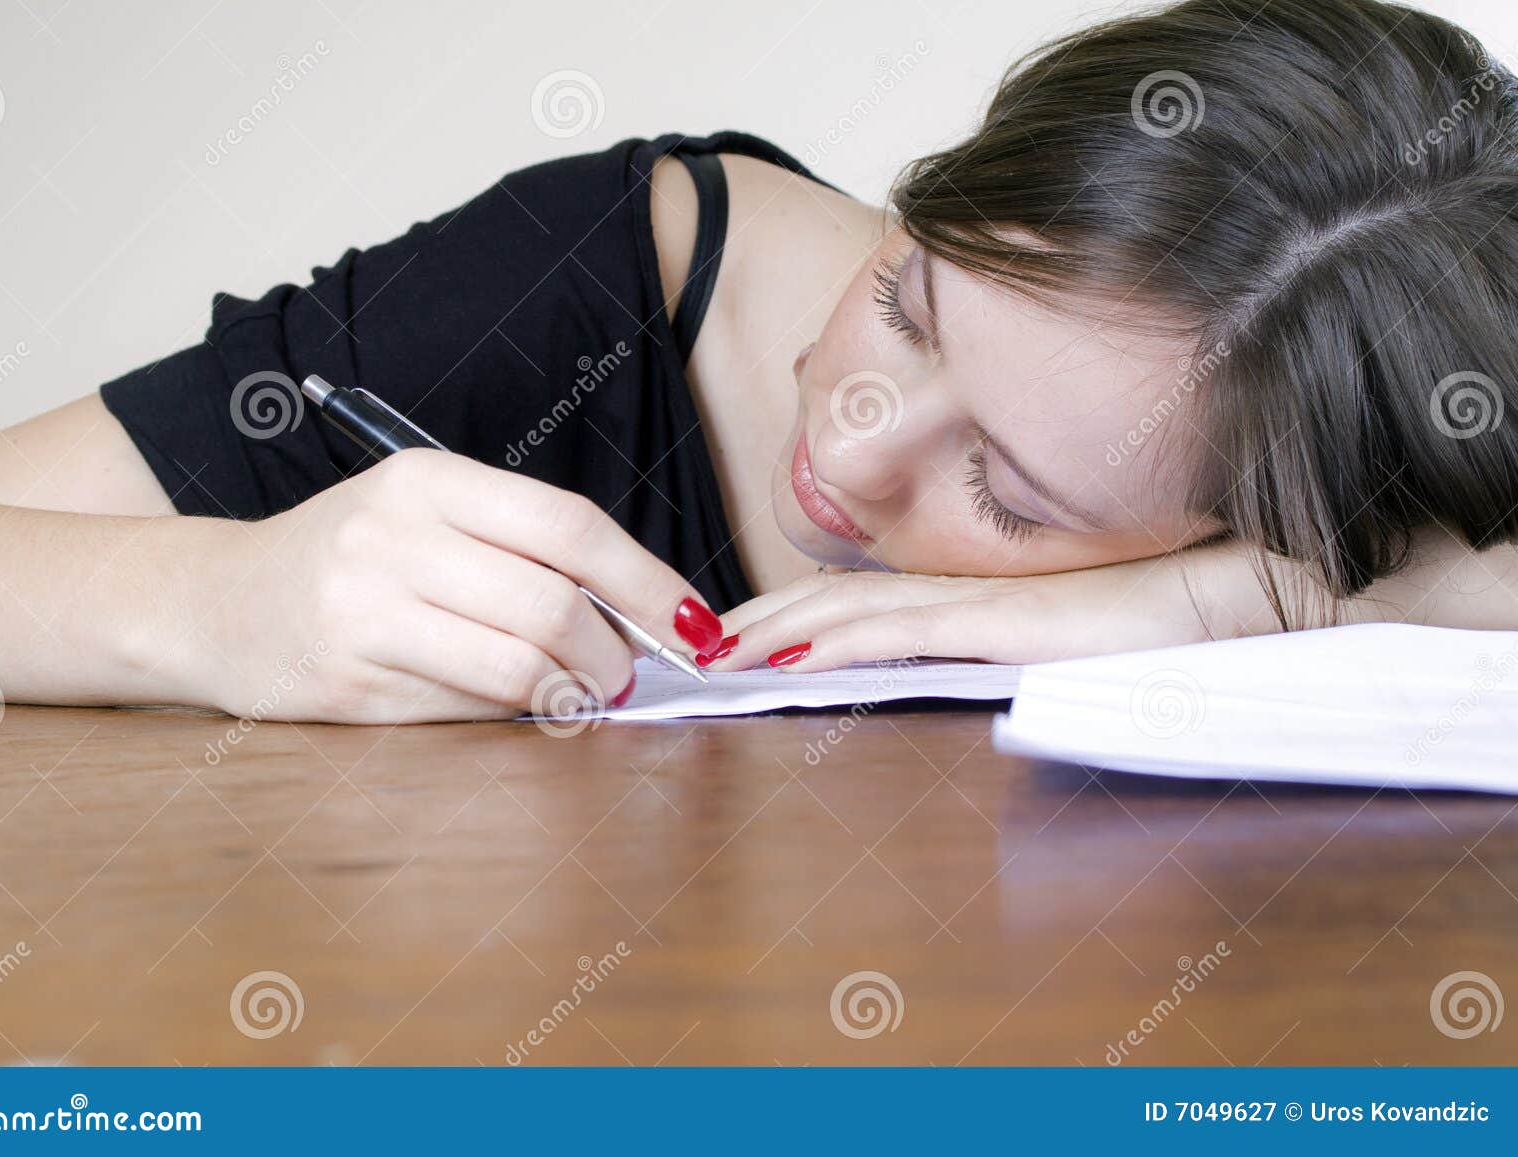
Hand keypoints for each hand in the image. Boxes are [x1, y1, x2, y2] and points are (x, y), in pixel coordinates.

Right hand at [190, 449, 722, 722]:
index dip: (647, 581)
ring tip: (581, 692)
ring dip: (574, 691)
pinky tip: (517, 703)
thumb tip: (642, 615)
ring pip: (518, 666)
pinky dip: (515, 714)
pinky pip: (469, 710)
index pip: (568, 527)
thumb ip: (520, 549)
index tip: (695, 623)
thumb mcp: (426, 515)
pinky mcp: (349, 687)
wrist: (216, 602)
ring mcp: (364, 614)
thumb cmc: (350, 556)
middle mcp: (392, 538)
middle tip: (626, 675)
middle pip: (552, 604)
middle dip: (614, 653)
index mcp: (426, 480)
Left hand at [706, 547, 1272, 672]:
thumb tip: (975, 660)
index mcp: (972, 593)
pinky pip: (893, 632)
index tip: (743, 634)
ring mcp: (976, 599)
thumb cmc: (1170, 618)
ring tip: (714, 652)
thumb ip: (1016, 644)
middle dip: (760, 618)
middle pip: (834, 595)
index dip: (795, 610)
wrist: (1240, 592)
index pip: (861, 595)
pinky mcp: (995, 622)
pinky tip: (781, 659)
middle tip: (699, 642)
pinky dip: (829, 643)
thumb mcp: (1072, 639)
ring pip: (846, 608)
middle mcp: (961, 588)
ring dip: (772, 629)